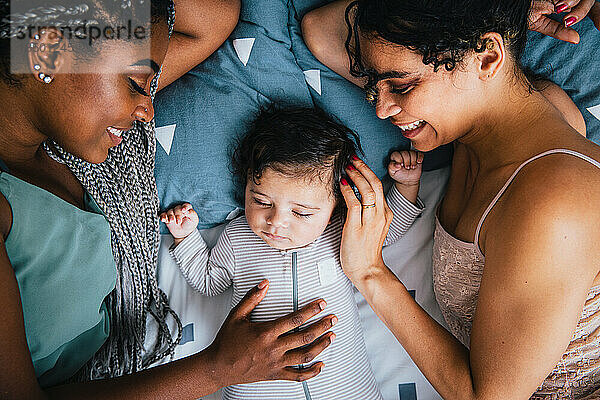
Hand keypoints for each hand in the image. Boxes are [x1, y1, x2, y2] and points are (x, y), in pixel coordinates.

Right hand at [159, 203, 198, 239]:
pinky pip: (163, 215)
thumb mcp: (194, 220)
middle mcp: (180, 210)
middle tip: (178, 221)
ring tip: (172, 221)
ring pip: (170, 211)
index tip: (183, 210)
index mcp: (187, 209)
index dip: (184, 207)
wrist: (184, 233)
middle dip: (177, 215)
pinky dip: (163, 216)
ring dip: (170, 216)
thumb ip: (192, 214)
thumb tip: (187, 211)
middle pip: (177, 209)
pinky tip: (164, 219)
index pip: (186, 205)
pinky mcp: (167, 217)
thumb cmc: (190, 225)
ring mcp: (173, 213)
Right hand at [207, 280, 336, 386]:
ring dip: (321, 345)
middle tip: (333, 319)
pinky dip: (311, 372)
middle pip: (305, 336)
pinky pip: (297, 376)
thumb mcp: (236, 315)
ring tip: (332, 336)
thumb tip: (265, 283)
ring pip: (305, 355)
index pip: (294, 319)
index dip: (311, 310)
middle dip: (322, 326)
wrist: (218, 366)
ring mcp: (275, 363)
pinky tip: (321, 365)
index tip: (322, 304)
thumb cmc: (227, 341)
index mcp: (266, 332)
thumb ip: (252, 298)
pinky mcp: (275, 374)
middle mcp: (273, 348)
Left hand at [339, 156, 392, 282]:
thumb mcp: (372, 228)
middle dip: (363, 169)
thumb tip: (353, 196)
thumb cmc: (365, 251)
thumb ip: (367, 212)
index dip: (368, 173)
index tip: (358, 164)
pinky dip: (348, 191)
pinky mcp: (357, 228)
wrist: (367, 270)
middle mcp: (380, 216)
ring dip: (356, 176)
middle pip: (375, 185)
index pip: (379, 187)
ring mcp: (370, 222)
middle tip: (352, 160)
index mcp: (385, 214)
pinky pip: (354, 203)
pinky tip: (342, 184)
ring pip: (367, 191)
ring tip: (347, 168)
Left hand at [388, 150, 423, 187]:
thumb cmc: (400, 175)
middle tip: (407, 168)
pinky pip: (420, 154)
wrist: (408, 181)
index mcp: (395, 157)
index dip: (399, 159)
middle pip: (405, 153)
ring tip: (412, 167)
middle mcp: (403, 155)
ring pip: (412, 153)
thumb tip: (397, 164)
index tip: (401, 165)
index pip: (396, 154)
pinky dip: (420, 157)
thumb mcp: (392, 173)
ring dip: (413, 161)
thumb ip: (392, 167)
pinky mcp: (418, 158)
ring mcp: (411, 156)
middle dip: (406, 161)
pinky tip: (418, 162)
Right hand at [529, 0, 599, 43]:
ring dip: (576, 7)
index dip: (598, 17)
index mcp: (565, 6)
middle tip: (576, 22)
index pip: (589, 10)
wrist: (511, 6)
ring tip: (559, 9)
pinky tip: (559, 4)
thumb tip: (577, 39)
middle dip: (586, 13)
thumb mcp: (540, 24)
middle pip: (589, 3)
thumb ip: (558, 30)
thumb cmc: (522, 13)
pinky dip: (570, 0)